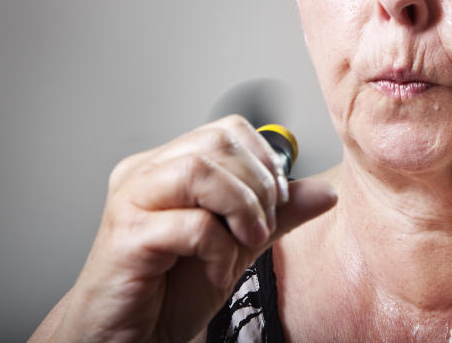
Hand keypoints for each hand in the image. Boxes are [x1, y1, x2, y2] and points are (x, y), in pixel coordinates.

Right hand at [38, 115, 336, 342]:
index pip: (226, 130)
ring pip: (199, 170)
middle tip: (262, 228)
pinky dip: (218, 250)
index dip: (263, 160)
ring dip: (240, 208)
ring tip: (246, 243)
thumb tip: (325, 191)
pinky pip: (190, 224)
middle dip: (256, 185)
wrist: (130, 340)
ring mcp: (131, 200)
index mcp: (167, 166)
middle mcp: (145, 173)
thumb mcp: (238, 246)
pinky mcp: (126, 236)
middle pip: (216, 141)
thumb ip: (277, 216)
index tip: (278, 201)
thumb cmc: (171, 292)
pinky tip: (216, 272)